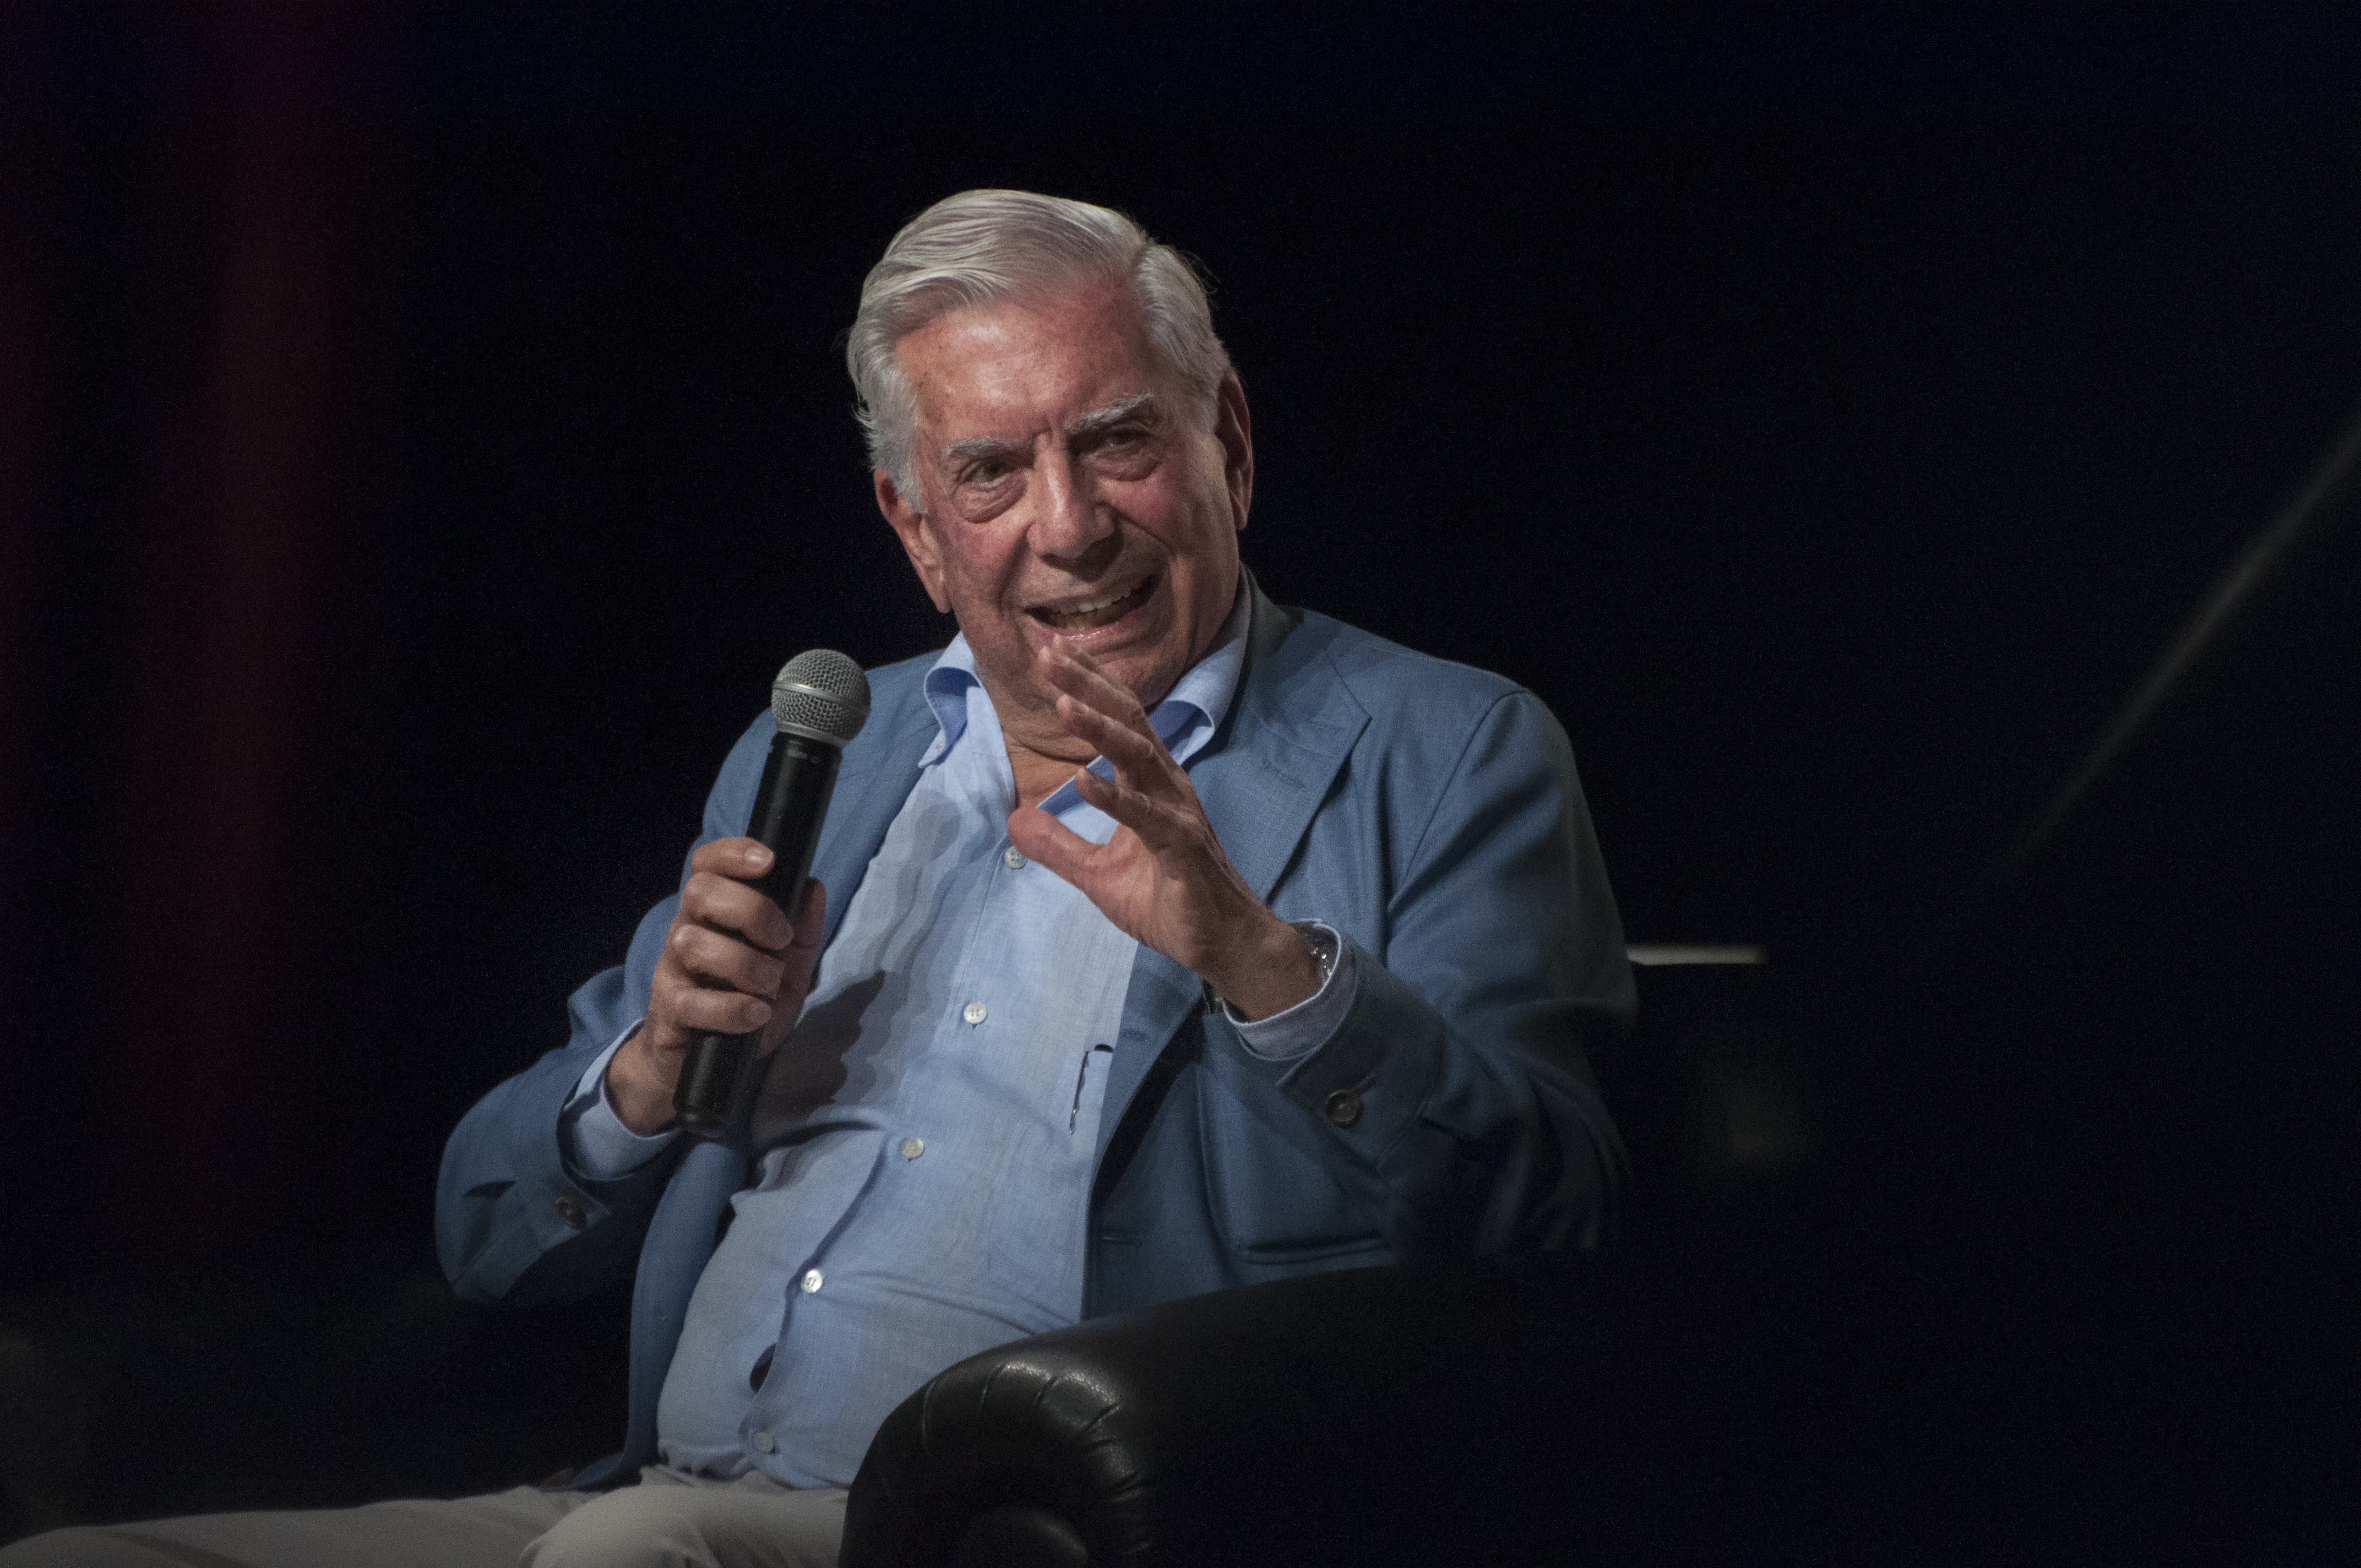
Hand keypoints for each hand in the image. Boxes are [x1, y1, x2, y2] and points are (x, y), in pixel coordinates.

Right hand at [605, 839, 826, 1134]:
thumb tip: (813, 887)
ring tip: (768, 987)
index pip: (706, 864)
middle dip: (750, 909)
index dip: (732, 853)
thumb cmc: (747, 1003)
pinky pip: (691, 1001)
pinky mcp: (669, 1012)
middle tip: (781, 940)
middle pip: (699, 892)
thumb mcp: (789, 969)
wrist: (709, 1066)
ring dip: (744, 964)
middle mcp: (686, 932)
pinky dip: (731, 1008)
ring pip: (692, 943)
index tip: (767, 861)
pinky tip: (756, 1015)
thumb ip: (804, 932)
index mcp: (713, 914)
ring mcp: (672, 971)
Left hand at [1006, 644, 1320, 1020]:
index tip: (1051, 651)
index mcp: (1151, 781)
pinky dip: (1115, 797)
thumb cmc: (1167, 899)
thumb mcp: (1098, 874)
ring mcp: (1177, 812)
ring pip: (1139, 757)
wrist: (1220, 942)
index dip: (1088, 684)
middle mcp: (1167, 784)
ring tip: (1062, 703)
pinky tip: (1083, 780)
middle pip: (1128, 721)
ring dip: (1100, 729)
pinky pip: (1146, 816)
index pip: (1119, 719)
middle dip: (1089, 686)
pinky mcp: (1181, 847)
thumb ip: (1059, 845)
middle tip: (1050, 653)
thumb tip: (1013, 821)